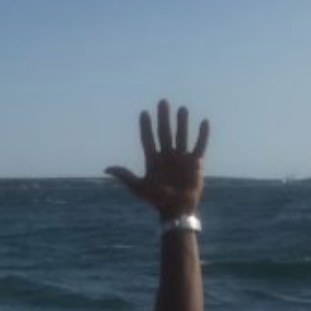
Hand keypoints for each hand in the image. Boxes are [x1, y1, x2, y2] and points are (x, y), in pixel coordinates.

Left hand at [106, 99, 208, 220]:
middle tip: (162, 102)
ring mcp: (181, 157)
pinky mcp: (195, 161)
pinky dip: (202, 134)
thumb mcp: (138, 187)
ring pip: (181, 135)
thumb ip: (125, 175)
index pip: (148, 139)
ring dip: (182, 122)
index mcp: (153, 160)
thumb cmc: (156, 200)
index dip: (145, 127)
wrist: (175, 208)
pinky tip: (203, 122)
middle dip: (163, 118)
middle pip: (164, 133)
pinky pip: (200, 145)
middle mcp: (167, 155)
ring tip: (181, 109)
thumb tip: (106, 169)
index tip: (144, 113)